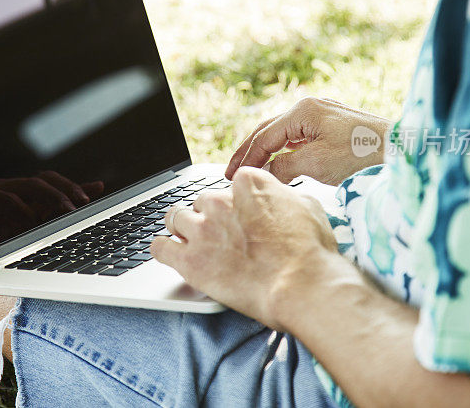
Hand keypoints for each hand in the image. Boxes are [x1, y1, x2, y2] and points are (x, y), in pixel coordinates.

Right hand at [0, 172, 103, 247]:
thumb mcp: (32, 236)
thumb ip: (60, 213)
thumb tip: (97, 187)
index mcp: (26, 198)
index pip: (55, 182)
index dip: (74, 187)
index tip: (92, 197)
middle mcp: (11, 191)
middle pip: (43, 179)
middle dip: (64, 192)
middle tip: (78, 208)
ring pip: (24, 184)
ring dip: (46, 197)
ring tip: (61, 212)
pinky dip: (13, 206)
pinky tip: (26, 219)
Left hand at [151, 166, 335, 329]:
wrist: (301, 286)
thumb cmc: (311, 252)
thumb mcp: (308, 208)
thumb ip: (284, 198)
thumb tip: (282, 199)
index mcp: (247, 183)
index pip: (231, 184)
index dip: (236, 203)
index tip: (240, 217)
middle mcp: (219, 201)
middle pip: (202, 201)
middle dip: (210, 217)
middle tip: (222, 236)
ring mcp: (201, 229)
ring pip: (176, 219)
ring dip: (184, 230)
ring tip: (193, 243)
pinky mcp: (189, 259)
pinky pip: (159, 247)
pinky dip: (162, 249)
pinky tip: (170, 253)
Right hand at [225, 97, 390, 184]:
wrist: (404, 151)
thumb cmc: (363, 154)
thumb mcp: (316, 164)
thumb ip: (284, 166)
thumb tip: (264, 173)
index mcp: (303, 110)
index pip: (264, 136)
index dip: (246, 157)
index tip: (231, 175)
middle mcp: (311, 107)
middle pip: (270, 130)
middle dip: (250, 151)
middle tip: (231, 171)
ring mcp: (324, 115)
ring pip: (285, 134)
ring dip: (267, 151)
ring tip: (251, 169)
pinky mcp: (334, 127)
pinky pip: (301, 138)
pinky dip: (285, 151)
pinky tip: (280, 163)